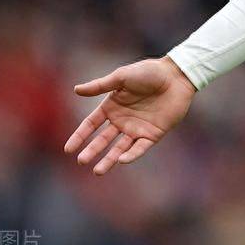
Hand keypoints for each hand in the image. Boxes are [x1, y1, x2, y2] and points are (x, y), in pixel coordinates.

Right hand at [63, 56, 196, 174]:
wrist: (176, 75)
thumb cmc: (149, 72)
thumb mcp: (122, 77)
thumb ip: (100, 86)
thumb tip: (76, 90)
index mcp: (112, 106)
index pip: (91, 125)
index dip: (79, 136)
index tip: (68, 149)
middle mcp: (122, 120)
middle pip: (103, 140)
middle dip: (92, 151)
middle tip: (81, 161)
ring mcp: (137, 128)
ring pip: (119, 148)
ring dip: (109, 160)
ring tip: (98, 171)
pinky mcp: (153, 133)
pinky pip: (140, 148)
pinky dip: (131, 155)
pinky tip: (122, 160)